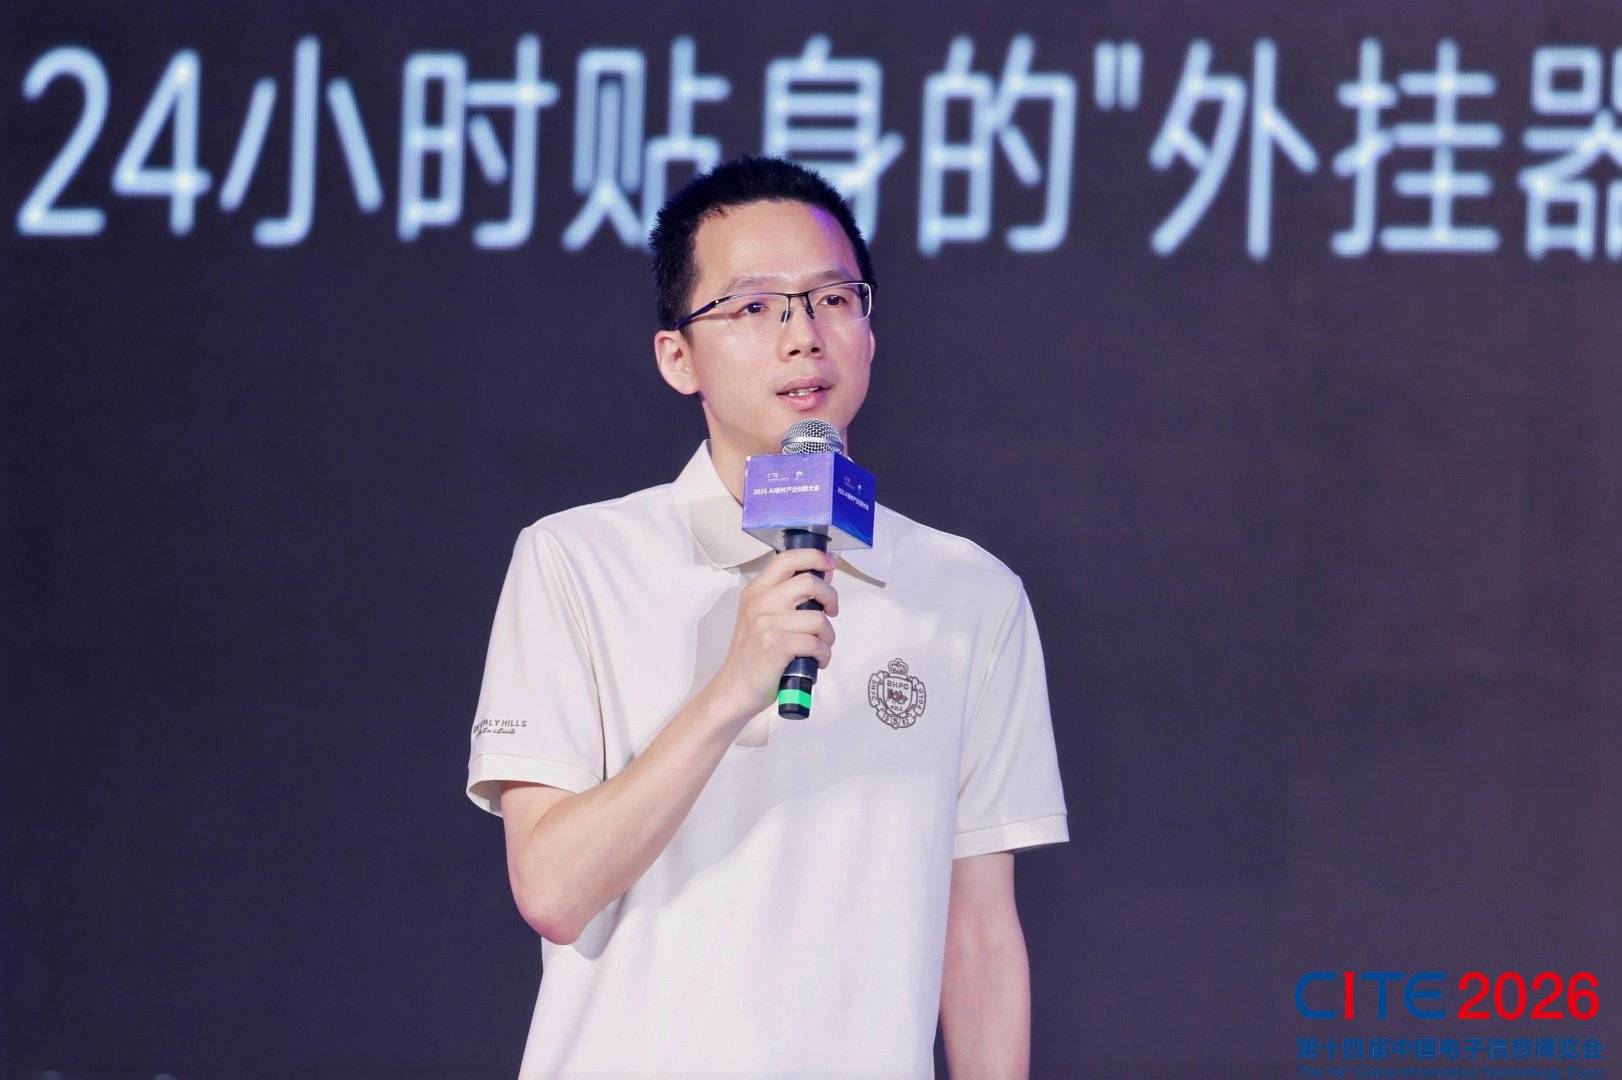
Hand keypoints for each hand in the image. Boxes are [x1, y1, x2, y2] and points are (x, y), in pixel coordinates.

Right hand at [707, 547, 839, 724]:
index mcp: (756, 592)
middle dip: (830, 597)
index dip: (814, 557)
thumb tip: (823, 577)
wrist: (734, 689)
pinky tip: (817, 660)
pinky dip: (824, 654)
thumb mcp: (764, 619)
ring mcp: (767, 624)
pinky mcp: (777, 646)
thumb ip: (790, 598)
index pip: (787, 559)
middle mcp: (760, 603)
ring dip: (828, 636)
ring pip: (818, 619)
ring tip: (820, 646)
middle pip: (809, 582)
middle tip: (832, 611)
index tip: (830, 564)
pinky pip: (816, 644)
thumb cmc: (752, 656)